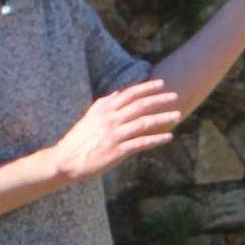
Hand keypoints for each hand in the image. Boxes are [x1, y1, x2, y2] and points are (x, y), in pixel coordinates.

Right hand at [53, 77, 182, 183]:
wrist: (66, 160)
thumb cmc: (78, 139)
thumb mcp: (90, 117)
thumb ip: (105, 104)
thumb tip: (118, 93)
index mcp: (104, 109)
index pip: (130, 93)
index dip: (147, 87)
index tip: (161, 83)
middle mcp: (111, 119)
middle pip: (140, 105)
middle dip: (160, 99)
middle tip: (175, 96)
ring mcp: (115, 135)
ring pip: (144, 123)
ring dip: (163, 118)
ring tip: (178, 115)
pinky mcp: (117, 151)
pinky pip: (142, 143)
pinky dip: (157, 139)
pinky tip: (169, 136)